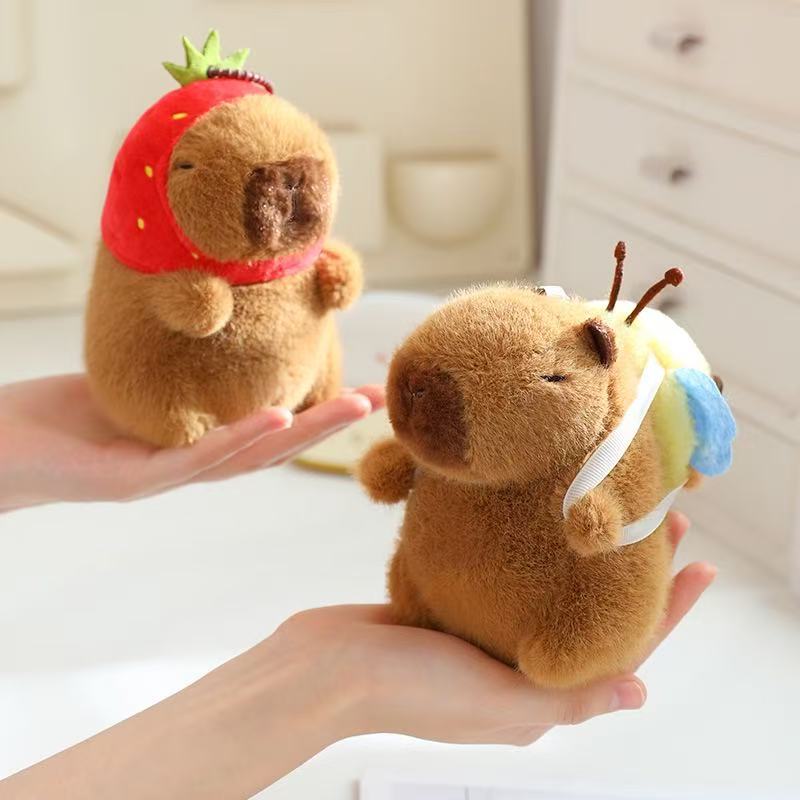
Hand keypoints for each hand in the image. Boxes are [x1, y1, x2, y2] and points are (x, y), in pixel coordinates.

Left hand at [0, 375, 383, 510]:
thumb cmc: (61, 414)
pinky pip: (196, 460)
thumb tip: (217, 314)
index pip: (267, 429)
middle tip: (379, 401)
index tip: (360, 387)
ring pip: (248, 458)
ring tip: (351, 409)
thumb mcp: (133, 383)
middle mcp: (189, 465)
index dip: (317, 412)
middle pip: (273, 447)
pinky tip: (279, 420)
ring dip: (305, 435)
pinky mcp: (133, 481)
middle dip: (329, 426)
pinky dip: (242, 439)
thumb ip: (178, 368)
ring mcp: (165, 478)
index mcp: (195, 441)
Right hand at [275, 512, 714, 745]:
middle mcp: (514, 664)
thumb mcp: (497, 703)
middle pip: (592, 614)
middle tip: (661, 516)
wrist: (326, 668)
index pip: (621, 652)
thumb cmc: (408, 689)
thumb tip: (640, 693)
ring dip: (584, 554)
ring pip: (550, 590)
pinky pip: (503, 579)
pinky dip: (530, 551)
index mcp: (534, 694)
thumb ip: (566, 698)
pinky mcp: (451, 605)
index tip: (698, 565)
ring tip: (609, 507)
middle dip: (631, 572)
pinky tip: (538, 516)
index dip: (665, 612)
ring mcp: (481, 633)